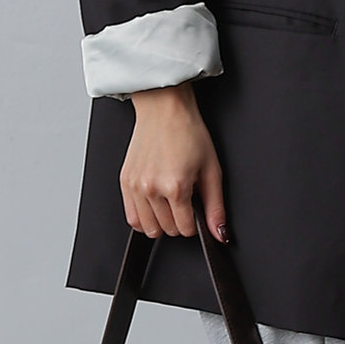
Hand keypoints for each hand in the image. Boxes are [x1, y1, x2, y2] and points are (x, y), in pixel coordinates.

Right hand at [121, 83, 227, 241]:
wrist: (164, 110)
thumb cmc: (188, 133)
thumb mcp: (211, 170)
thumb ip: (215, 207)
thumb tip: (219, 233)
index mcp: (175, 186)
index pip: (185, 228)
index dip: (194, 223)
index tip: (195, 208)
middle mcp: (152, 188)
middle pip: (167, 230)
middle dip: (178, 222)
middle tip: (184, 201)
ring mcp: (135, 187)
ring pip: (148, 228)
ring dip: (161, 222)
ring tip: (169, 203)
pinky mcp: (125, 182)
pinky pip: (131, 218)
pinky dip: (143, 218)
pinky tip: (154, 205)